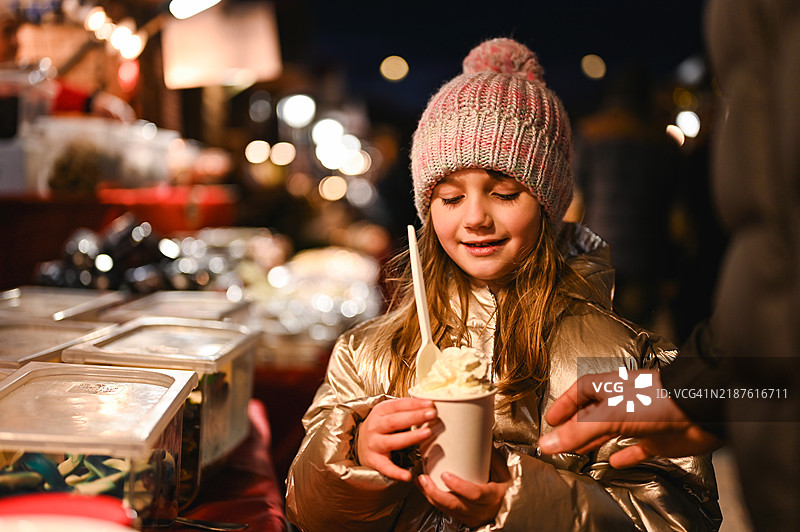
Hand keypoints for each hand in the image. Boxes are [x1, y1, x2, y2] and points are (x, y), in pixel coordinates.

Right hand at [357, 397, 436, 480]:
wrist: (359, 444)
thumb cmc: (380, 427)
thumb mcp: (388, 413)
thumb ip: (405, 409)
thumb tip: (430, 405)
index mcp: (379, 412)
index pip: (397, 405)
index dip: (414, 404)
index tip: (430, 403)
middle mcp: (375, 427)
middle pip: (395, 421)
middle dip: (415, 417)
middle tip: (432, 414)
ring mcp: (374, 444)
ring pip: (392, 441)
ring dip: (410, 437)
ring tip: (427, 433)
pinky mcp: (374, 461)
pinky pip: (386, 467)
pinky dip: (396, 472)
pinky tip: (408, 475)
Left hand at [415, 451, 509, 526]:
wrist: (512, 508)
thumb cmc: (507, 488)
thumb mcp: (504, 472)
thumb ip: (490, 457)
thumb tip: (479, 437)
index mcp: (492, 496)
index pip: (474, 494)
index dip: (459, 486)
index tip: (446, 475)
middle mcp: (481, 510)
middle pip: (454, 505)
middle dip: (435, 493)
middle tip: (424, 478)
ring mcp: (471, 516)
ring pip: (447, 510)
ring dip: (430, 496)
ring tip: (420, 480)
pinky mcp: (463, 518)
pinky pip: (445, 511)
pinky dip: (433, 500)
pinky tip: (424, 488)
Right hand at [540, 370, 723, 467]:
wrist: (700, 411)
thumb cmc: (656, 400)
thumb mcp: (610, 415)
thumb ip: (579, 431)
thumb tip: (548, 443)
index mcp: (609, 388)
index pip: (579, 392)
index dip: (564, 405)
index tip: (551, 419)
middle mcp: (623, 401)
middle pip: (592, 414)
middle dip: (575, 426)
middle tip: (559, 440)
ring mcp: (639, 419)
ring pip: (610, 430)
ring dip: (594, 441)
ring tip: (578, 452)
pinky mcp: (656, 438)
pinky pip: (636, 448)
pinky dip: (624, 455)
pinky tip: (615, 463)